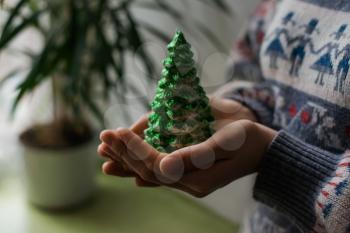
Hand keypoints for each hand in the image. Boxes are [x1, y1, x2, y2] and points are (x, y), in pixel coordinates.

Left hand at [98, 119, 275, 197]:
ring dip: (127, 161)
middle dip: (124, 153)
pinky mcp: (189, 175)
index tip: (118, 132)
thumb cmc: (247, 140)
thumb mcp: (226, 143)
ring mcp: (188, 181)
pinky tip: (127, 171)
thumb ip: (196, 155)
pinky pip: (160, 174)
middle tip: (103, 139)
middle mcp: (189, 183)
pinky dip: (141, 168)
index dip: (136, 148)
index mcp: (197, 177)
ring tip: (105, 151)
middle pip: (148, 170)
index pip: (157, 163)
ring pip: (150, 172)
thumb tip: (164, 165)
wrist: (263, 149)